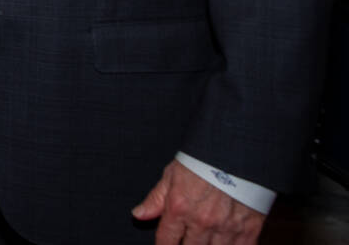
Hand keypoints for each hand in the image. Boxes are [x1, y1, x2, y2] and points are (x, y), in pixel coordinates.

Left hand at [133, 159, 265, 244]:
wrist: (237, 152)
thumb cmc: (202, 161)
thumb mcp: (172, 175)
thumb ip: (155, 199)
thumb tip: (138, 215)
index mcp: (180, 208)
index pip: (166, 240)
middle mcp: (202, 221)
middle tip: (186, 241)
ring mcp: (227, 227)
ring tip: (203, 242)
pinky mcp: (249, 229)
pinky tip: (225, 243)